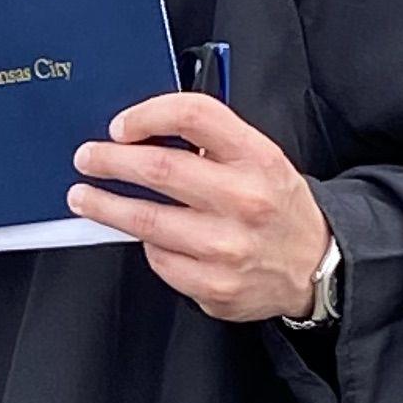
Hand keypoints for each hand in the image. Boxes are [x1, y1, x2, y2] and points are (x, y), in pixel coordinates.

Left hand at [68, 95, 334, 323]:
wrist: (317, 264)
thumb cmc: (277, 204)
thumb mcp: (260, 158)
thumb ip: (212, 140)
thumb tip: (143, 133)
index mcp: (257, 158)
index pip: (194, 116)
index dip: (148, 115)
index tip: (120, 127)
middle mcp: (245, 200)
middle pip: (159, 170)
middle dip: (110, 161)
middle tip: (87, 158)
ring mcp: (229, 248)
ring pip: (146, 221)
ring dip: (105, 206)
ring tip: (85, 197)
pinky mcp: (216, 286)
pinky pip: (159, 261)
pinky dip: (146, 245)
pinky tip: (143, 236)